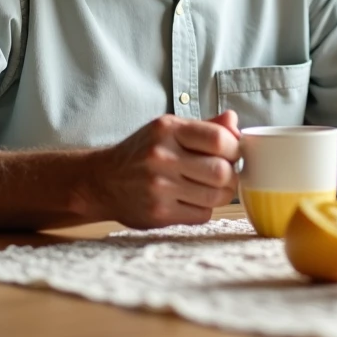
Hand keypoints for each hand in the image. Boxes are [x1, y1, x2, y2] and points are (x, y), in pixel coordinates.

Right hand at [84, 110, 240, 228]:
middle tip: (226, 175)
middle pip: (221, 171)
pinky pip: (202, 214)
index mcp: (168, 130)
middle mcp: (162, 156)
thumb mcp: (168, 130)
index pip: (219, 139)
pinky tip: (193, 201)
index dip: (234, 149)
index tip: (231, 154)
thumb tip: (234, 121)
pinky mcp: (158, 213)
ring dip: (222, 194)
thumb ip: (204, 127)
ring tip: (212, 189)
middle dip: (231, 175)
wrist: (101, 181)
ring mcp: (159, 187)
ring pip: (215, 196)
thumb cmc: (142, 153)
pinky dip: (205, 209)